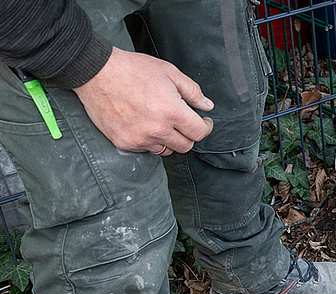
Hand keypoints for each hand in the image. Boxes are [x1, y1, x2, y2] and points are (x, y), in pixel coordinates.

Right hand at [75, 47, 214, 155]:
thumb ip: (192, 92)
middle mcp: (157, 130)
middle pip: (185, 146)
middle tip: (184, 123)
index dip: (205, 127)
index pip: (199, 133)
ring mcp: (139, 139)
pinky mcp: (124, 142)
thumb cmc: (133, 69)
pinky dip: (150, 141)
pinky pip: (145, 149)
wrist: (96, 72)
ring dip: (169, 140)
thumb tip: (207, 106)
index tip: (204, 122)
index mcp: (172, 112)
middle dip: (188, 135)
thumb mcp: (169, 73)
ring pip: (166, 150)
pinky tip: (145, 125)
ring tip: (162, 123)